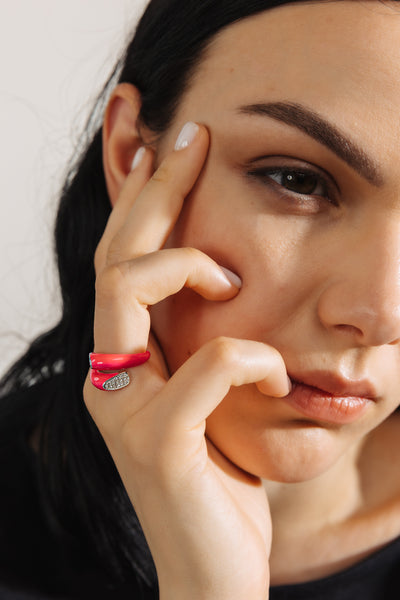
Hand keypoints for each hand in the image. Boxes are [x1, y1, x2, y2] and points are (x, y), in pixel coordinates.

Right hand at [84, 122, 289, 598]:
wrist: (214, 574)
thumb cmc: (216, 479)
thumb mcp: (208, 400)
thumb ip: (199, 347)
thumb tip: (224, 284)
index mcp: (122, 364)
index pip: (119, 263)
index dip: (140, 200)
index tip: (169, 147)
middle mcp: (109, 378)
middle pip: (115, 258)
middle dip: (152, 190)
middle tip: (190, 136)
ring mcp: (125, 411)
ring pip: (127, 295)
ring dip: (185, 263)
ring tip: (228, 271)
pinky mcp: (158, 446)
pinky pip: (202, 370)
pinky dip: (246, 356)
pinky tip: (272, 368)